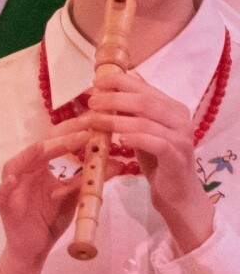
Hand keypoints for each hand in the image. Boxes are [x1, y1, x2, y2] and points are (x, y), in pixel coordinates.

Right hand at [0, 125, 88, 273]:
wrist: (35, 249)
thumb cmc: (50, 220)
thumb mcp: (76, 196)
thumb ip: (90, 179)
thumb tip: (118, 164)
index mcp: (40, 167)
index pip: (55, 142)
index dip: (73, 130)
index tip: (94, 121)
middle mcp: (24, 172)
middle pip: (37, 149)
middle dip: (58, 138)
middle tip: (82, 130)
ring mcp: (12, 188)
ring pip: (15, 166)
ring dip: (28, 156)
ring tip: (42, 147)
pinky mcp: (4, 206)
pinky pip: (1, 194)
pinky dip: (5, 186)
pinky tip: (12, 180)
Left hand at [82, 70, 215, 253]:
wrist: (177, 191)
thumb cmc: (156, 159)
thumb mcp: (143, 131)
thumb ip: (132, 112)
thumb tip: (109, 88)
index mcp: (172, 107)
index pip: (145, 87)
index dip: (119, 82)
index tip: (95, 83)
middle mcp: (180, 118)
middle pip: (144, 101)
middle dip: (113, 99)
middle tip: (91, 102)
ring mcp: (181, 137)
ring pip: (146, 121)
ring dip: (115, 120)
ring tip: (94, 120)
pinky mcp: (177, 156)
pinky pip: (155, 143)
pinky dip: (135, 139)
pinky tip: (118, 140)